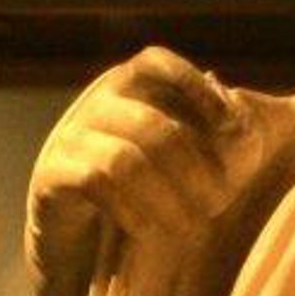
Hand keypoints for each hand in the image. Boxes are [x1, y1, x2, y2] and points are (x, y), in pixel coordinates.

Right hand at [27, 45, 256, 295]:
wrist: (72, 232)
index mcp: (126, 83)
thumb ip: (213, 133)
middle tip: (218, 204)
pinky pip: (95, 186)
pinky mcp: (49, 175)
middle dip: (193, 168)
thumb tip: (244, 122)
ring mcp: (68, 137)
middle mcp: (94, 102)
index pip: (156, 63)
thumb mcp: (178, 155)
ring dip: (165, 197)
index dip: (196, 88)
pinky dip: (130, 210)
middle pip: (153, 124)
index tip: (234, 128)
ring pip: (125, 160)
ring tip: (189, 226)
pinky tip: (149, 231)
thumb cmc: (140, 187)